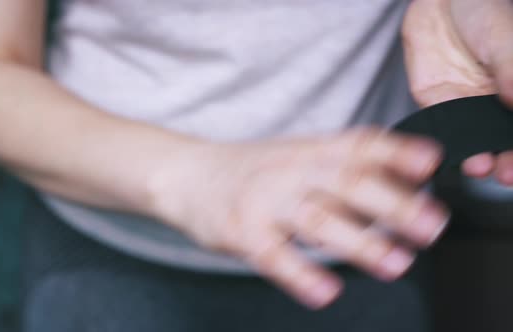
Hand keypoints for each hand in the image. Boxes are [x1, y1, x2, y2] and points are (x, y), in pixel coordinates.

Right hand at [150, 128, 449, 308]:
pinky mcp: (242, 233)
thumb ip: (346, 163)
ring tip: (395, 263)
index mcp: (309, 149)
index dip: (396, 152)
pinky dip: (301, 274)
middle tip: (429, 225)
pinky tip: (325, 291)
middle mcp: (289, 171)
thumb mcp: (299, 153)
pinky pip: (273, 255)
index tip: (430, 163)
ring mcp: (264, 201)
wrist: (188, 174)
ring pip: (315, 219)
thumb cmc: (253, 169)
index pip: (358, 145)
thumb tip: (409, 178)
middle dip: (391, 204)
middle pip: (344, 182)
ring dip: (358, 242)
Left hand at [403, 0, 512, 185]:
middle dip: (510, 163)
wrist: (441, 2)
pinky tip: (460, 158)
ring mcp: (472, 108)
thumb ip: (512, 72)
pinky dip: (455, 148)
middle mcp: (502, 105)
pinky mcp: (442, 108)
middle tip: (508, 174)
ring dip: (483, 160)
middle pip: (508, 142)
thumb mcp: (506, 40)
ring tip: (482, 167)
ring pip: (481, 143)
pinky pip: (449, 132)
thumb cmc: (484, 12)